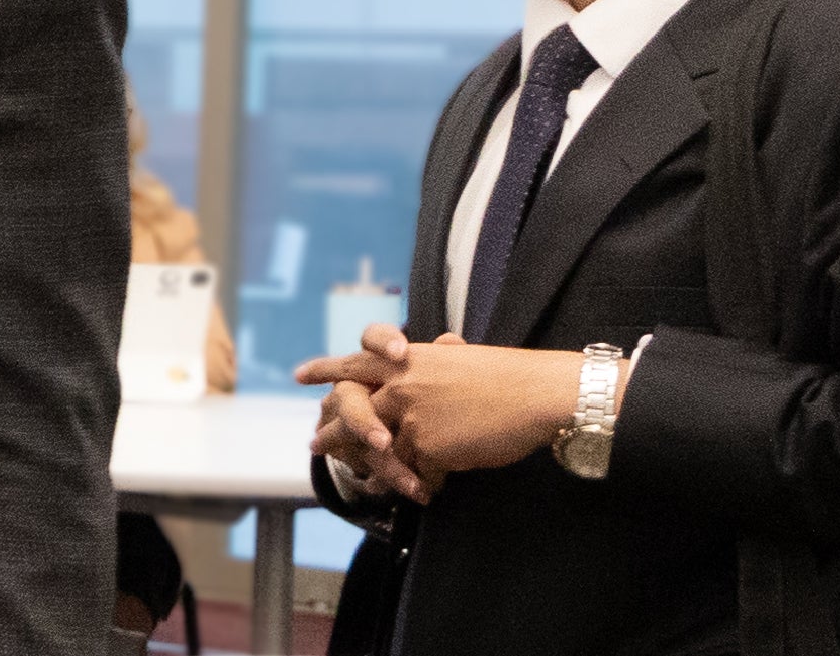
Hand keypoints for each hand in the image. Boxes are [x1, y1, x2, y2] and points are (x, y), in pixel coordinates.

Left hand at [298, 328, 585, 493]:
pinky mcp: (427, 447)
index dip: (328, 368)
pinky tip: (423, 493)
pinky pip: (416, 472)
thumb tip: (436, 346)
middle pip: (355, 412)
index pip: (357, 360)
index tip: (300, 375)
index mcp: (410, 358)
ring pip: (384, 450)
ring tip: (367, 485)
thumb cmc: (511, 377)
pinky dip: (420, 484)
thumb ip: (438, 360)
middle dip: (334, 432)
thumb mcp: (464, 359)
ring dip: (377, 471)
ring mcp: (411, 416)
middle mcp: (401, 384)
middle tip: (316, 445)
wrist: (539, 394)